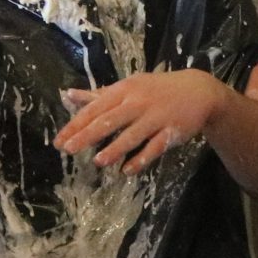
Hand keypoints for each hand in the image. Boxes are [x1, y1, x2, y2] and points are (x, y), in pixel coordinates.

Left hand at [55, 69, 231, 173]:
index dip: (76, 124)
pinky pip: (155, 147)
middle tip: (68, 150)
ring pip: (133, 134)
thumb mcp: (128, 87)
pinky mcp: (172, 131)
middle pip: (110, 120)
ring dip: (115, 148)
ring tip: (98, 162)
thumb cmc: (156, 90)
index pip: (95, 108)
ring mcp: (156, 117)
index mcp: (125, 91)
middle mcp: (139, 103)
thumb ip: (98, 95)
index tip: (59, 141)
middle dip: (88, 135)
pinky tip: (127, 170)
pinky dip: (141, 159)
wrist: (199, 90)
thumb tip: (68, 95)